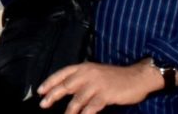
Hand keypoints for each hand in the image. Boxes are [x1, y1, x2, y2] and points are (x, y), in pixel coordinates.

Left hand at [37, 61, 160, 113]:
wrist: (138, 77)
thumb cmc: (116, 77)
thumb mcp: (96, 73)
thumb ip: (82, 79)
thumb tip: (65, 89)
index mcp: (84, 67)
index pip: (62, 73)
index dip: (49, 82)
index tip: (40, 91)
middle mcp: (88, 74)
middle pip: (65, 86)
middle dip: (52, 96)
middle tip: (43, 105)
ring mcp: (97, 84)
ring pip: (77, 99)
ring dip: (69, 111)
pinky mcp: (106, 94)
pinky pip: (91, 107)